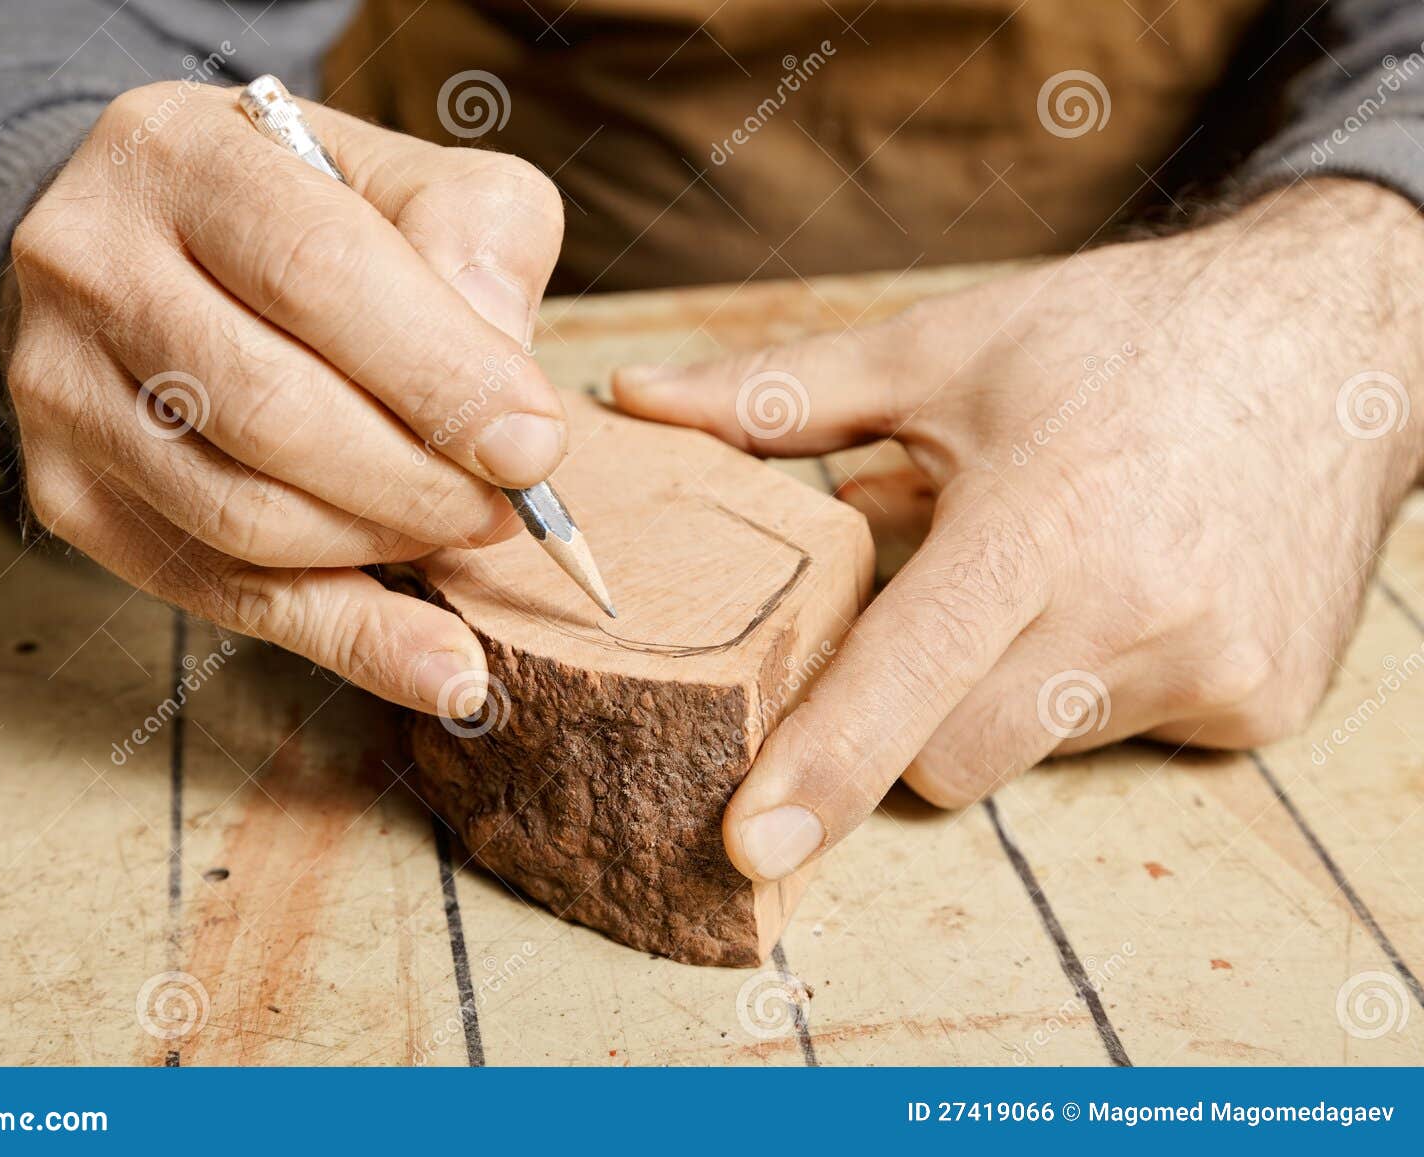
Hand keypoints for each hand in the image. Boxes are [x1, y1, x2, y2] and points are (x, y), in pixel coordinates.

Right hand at [1, 81, 567, 714]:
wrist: (156, 246)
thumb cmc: (309, 215)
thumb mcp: (411, 180)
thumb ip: (479, 246)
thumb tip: (506, 407)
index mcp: (180, 157)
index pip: (318, 276)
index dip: (441, 378)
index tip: (534, 448)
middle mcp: (90, 266)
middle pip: (273, 412)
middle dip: (421, 481)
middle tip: (509, 503)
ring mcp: (59, 390)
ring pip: (245, 518)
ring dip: (387, 548)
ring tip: (461, 527)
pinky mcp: (68, 494)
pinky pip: (222, 595)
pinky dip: (352, 640)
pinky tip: (444, 669)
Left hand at [615, 179, 1423, 880]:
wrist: (1328, 340)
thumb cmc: (1118, 336)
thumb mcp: (941, 348)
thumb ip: (774, 399)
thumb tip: (634, 401)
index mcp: (1040, 519)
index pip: (907, 675)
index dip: (825, 765)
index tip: (754, 845)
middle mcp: (1135, 612)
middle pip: (951, 756)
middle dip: (907, 710)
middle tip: (931, 609)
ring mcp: (1211, 671)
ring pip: (1028, 750)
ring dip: (1001, 689)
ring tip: (1042, 573)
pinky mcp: (1260, 706)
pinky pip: (1114, 738)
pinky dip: (1085, 689)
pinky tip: (1119, 594)